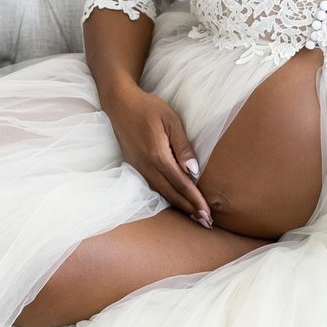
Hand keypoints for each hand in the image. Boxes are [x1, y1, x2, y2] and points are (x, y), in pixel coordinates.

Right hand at [101, 86, 211, 226]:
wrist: (119, 103)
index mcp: (157, 155)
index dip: (195, 200)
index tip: (207, 213)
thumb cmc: (147, 108)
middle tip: (205, 223)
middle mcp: (146, 166)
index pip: (181, 183)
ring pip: (161, 193)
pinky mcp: (134, 166)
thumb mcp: (170, 121)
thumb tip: (193, 171)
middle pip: (171, 194)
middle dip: (189, 209)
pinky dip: (166, 196)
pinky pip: (152, 186)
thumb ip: (182, 146)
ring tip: (194, 215)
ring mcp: (138, 167)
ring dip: (178, 205)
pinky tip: (174, 200)